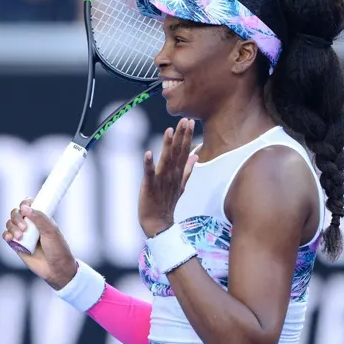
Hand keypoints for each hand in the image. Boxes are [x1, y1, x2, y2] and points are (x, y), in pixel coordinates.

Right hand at [3, 198, 78, 288]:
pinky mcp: (17, 246)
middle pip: (16, 213)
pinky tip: (10, 238)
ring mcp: (23, 235)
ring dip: (11, 227)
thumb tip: (24, 207)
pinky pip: (7, 236)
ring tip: (20, 236)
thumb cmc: (58, 249)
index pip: (28, 205)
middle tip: (24, 227)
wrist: (56, 270)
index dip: (24, 204)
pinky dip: (6, 235)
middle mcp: (31, 225)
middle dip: (16, 217)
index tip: (24, 208)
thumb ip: (40, 218)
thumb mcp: (51, 231)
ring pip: (10, 224)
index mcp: (41, 218)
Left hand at [139, 118, 197, 236]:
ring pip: (165, 160)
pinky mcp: (149, 187)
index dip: (187, 136)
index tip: (190, 122)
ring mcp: (161, 181)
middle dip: (181, 136)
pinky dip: (148, 164)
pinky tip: (148, 153)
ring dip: (167, 145)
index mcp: (178, 173)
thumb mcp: (180, 185)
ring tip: (169, 131)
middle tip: (185, 120)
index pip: (184, 152)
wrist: (158, 223)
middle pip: (177, 153)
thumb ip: (187, 169)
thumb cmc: (167, 203)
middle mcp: (171, 175)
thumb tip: (196, 155)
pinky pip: (149, 174)